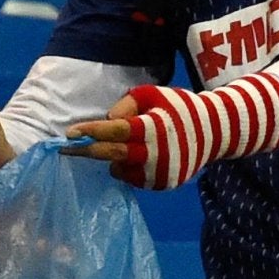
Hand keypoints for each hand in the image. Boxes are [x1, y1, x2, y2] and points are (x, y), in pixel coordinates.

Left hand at [65, 76, 278, 189]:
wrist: (215, 131)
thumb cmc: (178, 107)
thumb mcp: (153, 94)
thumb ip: (127, 104)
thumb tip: (107, 122)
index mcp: (153, 127)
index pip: (115, 131)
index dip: (91, 132)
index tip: (69, 134)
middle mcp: (156, 153)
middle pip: (112, 155)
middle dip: (86, 152)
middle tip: (64, 150)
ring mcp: (160, 172)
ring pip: (121, 170)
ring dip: (115, 159)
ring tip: (128, 145)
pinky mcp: (163, 183)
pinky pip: (134, 178)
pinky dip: (130, 168)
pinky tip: (142, 156)